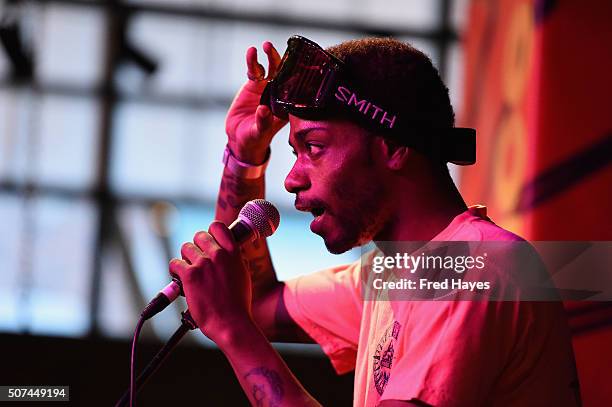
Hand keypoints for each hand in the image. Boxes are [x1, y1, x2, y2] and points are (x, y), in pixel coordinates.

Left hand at [169, 221, 252, 343]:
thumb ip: (234, 260)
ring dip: (186, 259)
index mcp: (233, 253)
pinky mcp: (190, 275)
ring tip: (188, 271)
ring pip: (186, 248)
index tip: (208, 242)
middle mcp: (218, 254)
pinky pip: (175, 263)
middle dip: (197, 247)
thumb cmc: (238, 304)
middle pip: (199, 236)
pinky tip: (179, 279)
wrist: (231, 323)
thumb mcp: (243, 275)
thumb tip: (228, 254)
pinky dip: (175, 270)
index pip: (217, 227)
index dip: (210, 233)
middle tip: (197, 261)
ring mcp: (203, 264)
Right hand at [225, 41, 287, 163]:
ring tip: (266, 46)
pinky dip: (253, 61)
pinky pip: (254, 70)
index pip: (296, 90)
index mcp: (286, 107)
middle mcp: (279, 95)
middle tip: (284, 52)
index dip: (298, 77)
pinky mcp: (254, 85)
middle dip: (285, 62)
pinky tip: (252, 52)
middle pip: (285, 75)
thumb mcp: (258, 133)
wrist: (239, 138)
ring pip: (270, 69)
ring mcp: (266, 88)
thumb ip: (263, 122)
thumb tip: (263, 110)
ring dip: (270, 57)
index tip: (300, 67)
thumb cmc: (254, 139)